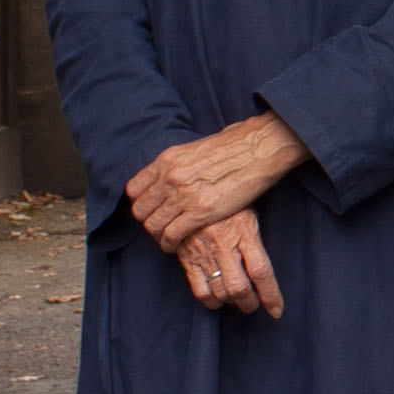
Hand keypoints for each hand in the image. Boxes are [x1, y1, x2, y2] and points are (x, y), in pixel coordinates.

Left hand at [128, 111, 308, 254]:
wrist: (259, 149)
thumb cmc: (234, 148)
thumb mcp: (195, 150)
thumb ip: (178, 164)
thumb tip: (173, 175)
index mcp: (167, 160)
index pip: (134, 189)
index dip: (140, 204)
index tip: (150, 210)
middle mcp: (170, 177)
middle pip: (141, 210)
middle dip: (147, 222)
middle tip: (158, 228)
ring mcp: (183, 195)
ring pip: (153, 225)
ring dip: (157, 236)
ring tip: (166, 240)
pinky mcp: (200, 212)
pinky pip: (171, 234)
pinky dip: (169, 244)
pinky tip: (174, 246)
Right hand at [175, 207, 282, 318]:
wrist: (189, 192)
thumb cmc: (227, 205)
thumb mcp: (248, 214)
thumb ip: (256, 240)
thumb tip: (265, 273)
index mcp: (245, 232)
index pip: (261, 271)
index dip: (271, 295)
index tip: (276, 310)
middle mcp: (224, 244)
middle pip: (239, 287)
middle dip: (249, 303)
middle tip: (253, 304)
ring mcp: (204, 252)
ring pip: (220, 292)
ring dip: (231, 303)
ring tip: (237, 300)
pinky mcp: (187, 258)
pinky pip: (200, 290)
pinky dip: (211, 301)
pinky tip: (217, 298)